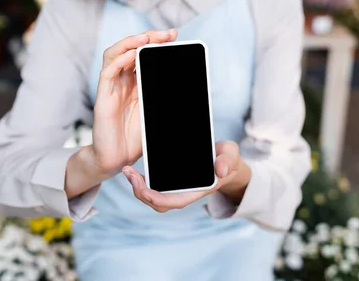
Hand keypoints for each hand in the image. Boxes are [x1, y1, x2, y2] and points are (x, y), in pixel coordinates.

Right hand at [90, 29, 177, 174]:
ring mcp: (112, 86)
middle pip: (131, 48)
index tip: (174, 36)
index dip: (157, 42)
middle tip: (167, 34)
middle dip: (149, 37)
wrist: (117, 160)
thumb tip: (190, 86)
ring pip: (115, 54)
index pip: (144, 54)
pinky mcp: (103, 97)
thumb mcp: (158, 114)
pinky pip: (108, 72)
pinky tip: (132, 54)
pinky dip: (119, 60)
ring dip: (131, 42)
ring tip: (147, 38)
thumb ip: (167, 99)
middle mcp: (123, 80)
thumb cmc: (136, 139)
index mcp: (137, 82)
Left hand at [122, 141, 250, 211]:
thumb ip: (228, 161)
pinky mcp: (169, 180)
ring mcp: (175, 188)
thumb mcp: (230, 155)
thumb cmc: (227, 160)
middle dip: (141, 192)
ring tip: (127, 171)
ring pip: (152, 194)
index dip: (158, 199)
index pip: (174, 202)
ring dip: (137, 185)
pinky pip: (152, 185)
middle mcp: (183, 193)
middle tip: (130, 174)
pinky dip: (141, 179)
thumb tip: (220, 170)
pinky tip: (132, 169)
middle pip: (158, 202)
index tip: (144, 191)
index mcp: (197, 190)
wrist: (224, 161)